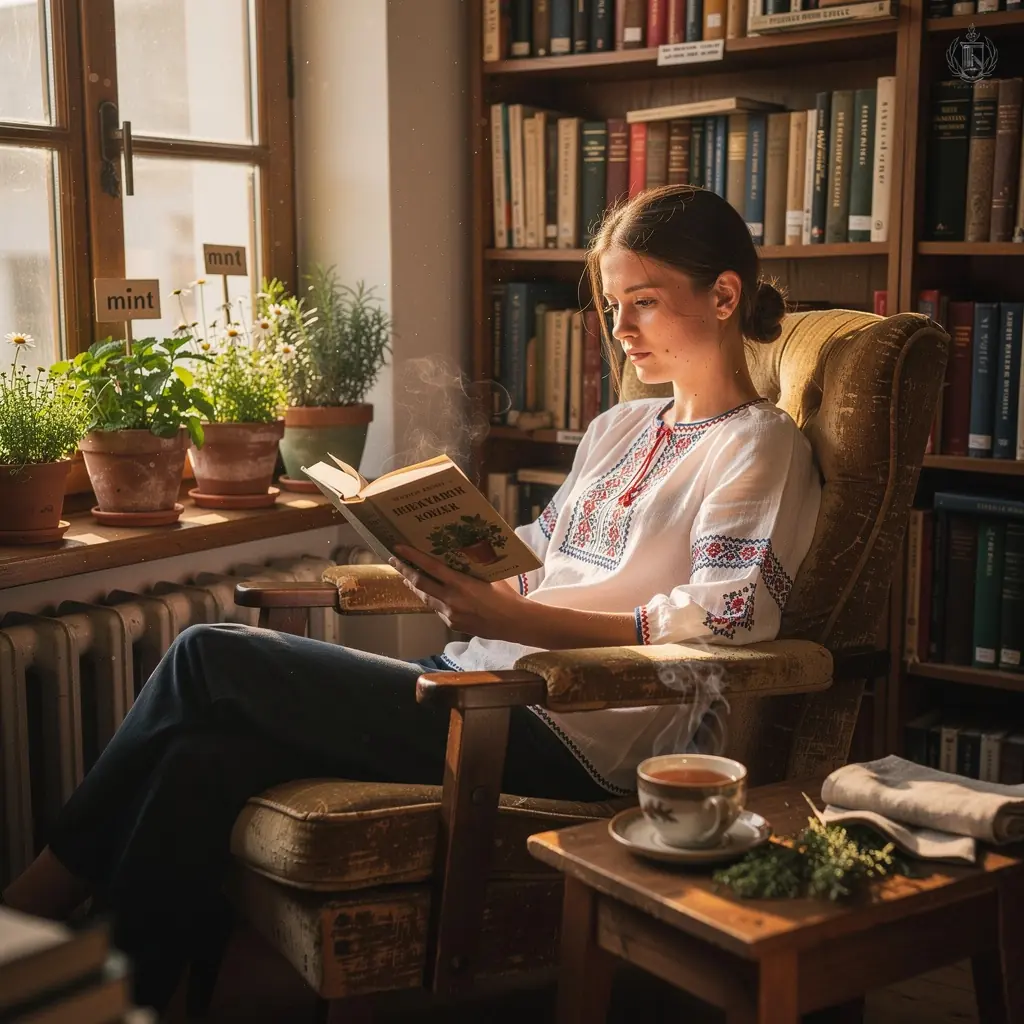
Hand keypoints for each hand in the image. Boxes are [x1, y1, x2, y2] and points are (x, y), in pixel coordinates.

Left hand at [388, 545, 523, 638]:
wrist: (514, 622)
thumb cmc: (505, 595)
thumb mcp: (488, 576)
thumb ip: (470, 569)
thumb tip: (458, 556)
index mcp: (461, 584)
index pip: (430, 567)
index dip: (412, 557)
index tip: (398, 548)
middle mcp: (451, 600)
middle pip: (420, 583)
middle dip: (405, 571)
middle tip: (394, 560)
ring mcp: (450, 614)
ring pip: (426, 598)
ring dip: (414, 586)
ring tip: (406, 577)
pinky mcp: (452, 624)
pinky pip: (437, 609)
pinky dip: (431, 599)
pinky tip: (430, 594)